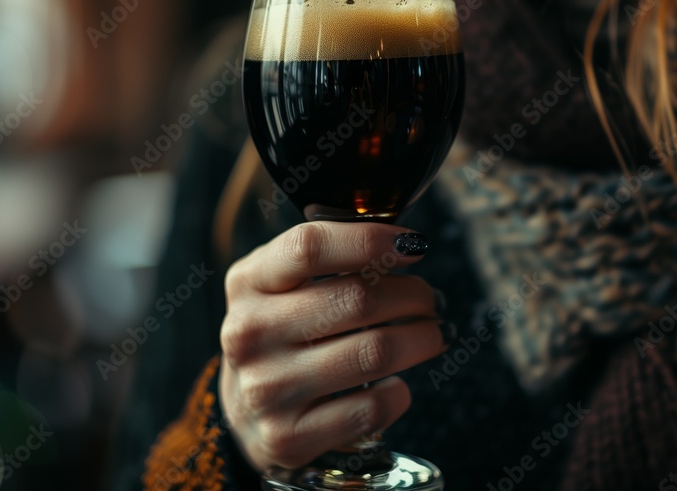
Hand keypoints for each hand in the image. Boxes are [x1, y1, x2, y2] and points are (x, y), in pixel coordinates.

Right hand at [218, 221, 444, 470]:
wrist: (246, 413)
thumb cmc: (283, 332)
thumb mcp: (283, 284)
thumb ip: (330, 257)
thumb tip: (405, 245)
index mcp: (248, 282)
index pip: (310, 247)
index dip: (371, 239)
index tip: (412, 246)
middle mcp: (250, 333)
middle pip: (357, 298)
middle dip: (413, 295)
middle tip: (428, 300)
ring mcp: (266, 388)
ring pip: (374, 352)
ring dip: (421, 339)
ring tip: (430, 335)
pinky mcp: (288, 436)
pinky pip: (371, 408)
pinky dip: (399, 393)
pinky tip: (398, 384)